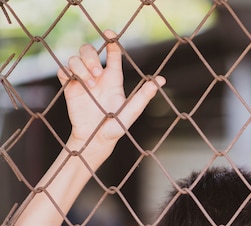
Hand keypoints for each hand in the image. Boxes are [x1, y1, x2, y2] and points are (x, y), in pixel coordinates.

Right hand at [57, 30, 164, 151]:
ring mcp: (81, 81)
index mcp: (113, 78)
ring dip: (82, 67)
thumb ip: (144, 95)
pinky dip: (69, 72)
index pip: (112, 53)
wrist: (96, 140)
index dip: (111, 41)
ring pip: (74, 58)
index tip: (110, 34)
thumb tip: (162, 80)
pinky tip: (78, 83)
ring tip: (90, 84)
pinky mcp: (69, 88)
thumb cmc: (115, 127)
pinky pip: (62, 70)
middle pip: (88, 51)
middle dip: (91, 57)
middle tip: (98, 74)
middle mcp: (96, 76)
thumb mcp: (132, 111)